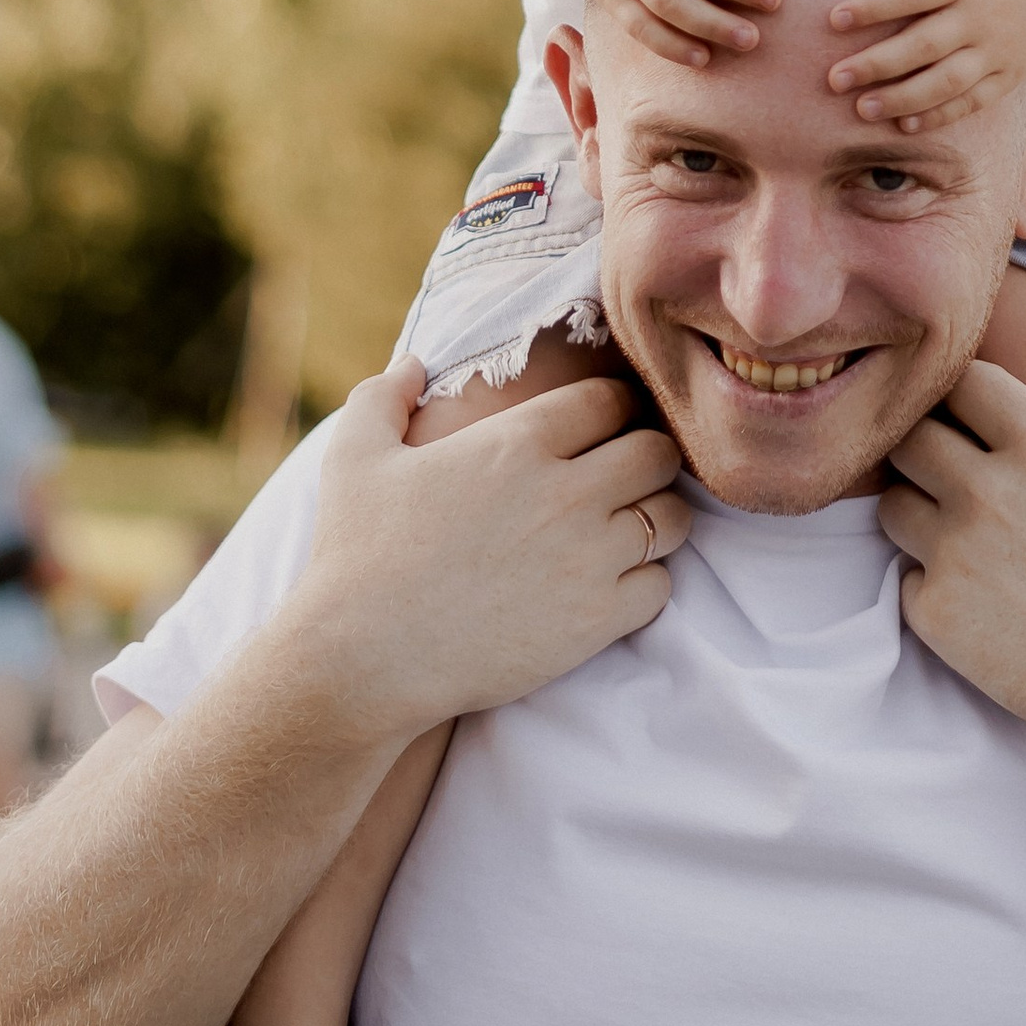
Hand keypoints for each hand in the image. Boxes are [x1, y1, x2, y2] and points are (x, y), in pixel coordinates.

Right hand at [290, 356, 690, 738]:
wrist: (362, 661)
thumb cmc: (355, 557)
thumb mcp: (353, 459)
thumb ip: (382, 397)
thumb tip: (412, 364)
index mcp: (517, 442)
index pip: (610, 400)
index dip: (613, 408)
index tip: (604, 426)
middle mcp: (566, 491)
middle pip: (657, 452)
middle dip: (649, 457)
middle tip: (628, 476)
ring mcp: (588, 557)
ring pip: (672, 518)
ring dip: (658, 518)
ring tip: (629, 528)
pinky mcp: (597, 619)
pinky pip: (661, 585)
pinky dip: (645, 582)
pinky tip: (612, 584)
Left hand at [826, 0, 1025, 129]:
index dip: (875, 6)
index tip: (834, 19)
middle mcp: (983, 16)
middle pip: (923, 46)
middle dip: (876, 64)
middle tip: (833, 78)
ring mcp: (999, 50)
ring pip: (945, 83)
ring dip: (901, 99)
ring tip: (860, 109)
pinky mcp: (1010, 75)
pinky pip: (972, 102)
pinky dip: (939, 116)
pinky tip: (903, 125)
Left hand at [878, 354, 1025, 768]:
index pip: (963, 382)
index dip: (970, 398)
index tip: (983, 423)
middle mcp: (987, 491)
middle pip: (911, 438)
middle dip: (929, 451)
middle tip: (960, 479)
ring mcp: (956, 556)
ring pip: (894, 507)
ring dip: (920, 516)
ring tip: (965, 540)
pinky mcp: (939, 617)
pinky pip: (904, 581)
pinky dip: (930, 589)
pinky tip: (977, 602)